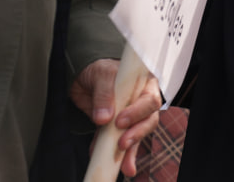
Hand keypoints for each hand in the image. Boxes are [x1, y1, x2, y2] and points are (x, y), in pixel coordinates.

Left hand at [70, 58, 161, 176]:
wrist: (84, 77)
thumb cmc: (99, 69)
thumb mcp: (101, 74)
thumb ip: (104, 93)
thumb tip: (104, 118)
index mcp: (145, 84)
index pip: (149, 100)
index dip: (138, 112)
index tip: (121, 121)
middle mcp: (141, 101)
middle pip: (148, 120)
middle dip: (137, 134)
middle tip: (122, 144)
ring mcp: (131, 116)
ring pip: (136, 134)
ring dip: (130, 150)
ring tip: (123, 165)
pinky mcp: (118, 128)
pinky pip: (119, 142)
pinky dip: (114, 154)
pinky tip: (111, 162)